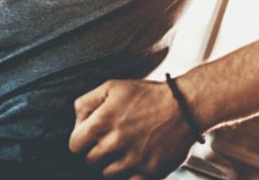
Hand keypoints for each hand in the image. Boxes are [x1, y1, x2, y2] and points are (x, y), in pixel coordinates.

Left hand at [68, 79, 194, 178]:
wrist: (184, 107)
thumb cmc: (147, 95)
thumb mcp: (111, 87)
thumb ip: (86, 103)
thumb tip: (77, 122)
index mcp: (101, 123)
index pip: (74, 145)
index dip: (81, 140)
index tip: (90, 137)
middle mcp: (115, 143)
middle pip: (90, 161)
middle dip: (97, 151)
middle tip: (111, 141)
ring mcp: (133, 160)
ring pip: (108, 173)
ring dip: (113, 163)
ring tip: (125, 149)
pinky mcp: (150, 172)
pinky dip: (130, 173)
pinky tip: (136, 159)